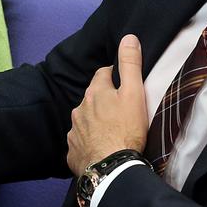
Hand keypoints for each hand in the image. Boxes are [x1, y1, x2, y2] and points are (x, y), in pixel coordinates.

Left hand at [66, 35, 148, 174]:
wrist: (112, 168)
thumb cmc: (126, 129)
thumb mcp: (134, 94)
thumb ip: (130, 65)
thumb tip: (128, 37)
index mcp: (95, 93)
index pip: (102, 74)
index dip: (113, 76)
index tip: (122, 83)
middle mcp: (80, 108)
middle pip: (91, 98)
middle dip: (102, 99)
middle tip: (118, 109)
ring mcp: (74, 130)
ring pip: (84, 119)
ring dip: (94, 120)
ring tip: (109, 130)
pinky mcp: (72, 151)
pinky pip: (80, 141)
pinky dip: (88, 141)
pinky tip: (98, 148)